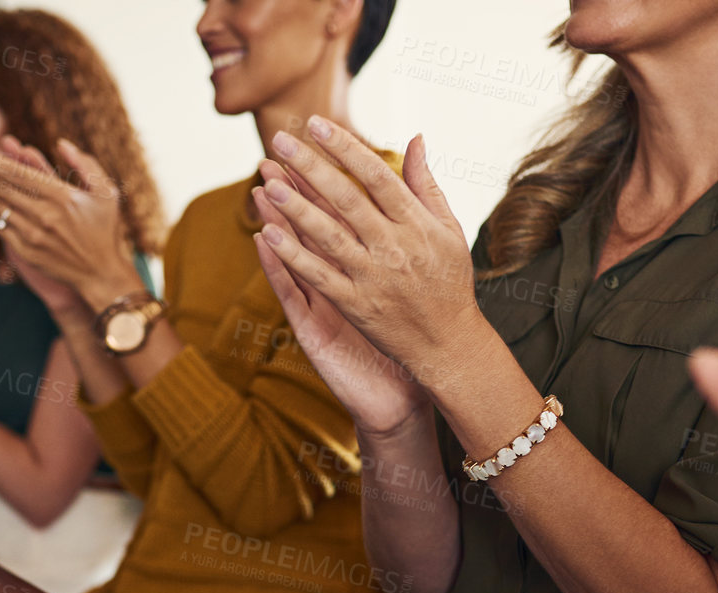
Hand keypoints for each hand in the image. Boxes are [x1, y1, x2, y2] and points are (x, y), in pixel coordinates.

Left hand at [0, 135, 135, 311]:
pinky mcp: (27, 250)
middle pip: (0, 186)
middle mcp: (45, 215)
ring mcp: (34, 234)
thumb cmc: (105, 230)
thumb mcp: (107, 193)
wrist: (101, 274)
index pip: (18, 173)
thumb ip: (86, 165)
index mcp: (62, 196)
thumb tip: (61, 143)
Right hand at [252, 174, 427, 436]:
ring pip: (297, 255)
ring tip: (262, 188)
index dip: (326, 179)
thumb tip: (419, 202)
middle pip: (312, 227)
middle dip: (294, 191)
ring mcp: (320, 303)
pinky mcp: (313, 330)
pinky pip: (294, 294)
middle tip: (273, 156)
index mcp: (357, 265)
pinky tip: (265, 241)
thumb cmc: (403, 338)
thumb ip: (409, 237)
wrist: (399, 396)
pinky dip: (279, 268)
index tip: (313, 142)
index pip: (339, 213)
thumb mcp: (410, 282)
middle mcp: (334, 280)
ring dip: (278, 221)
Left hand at [254, 120, 483, 382]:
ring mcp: (373, 277)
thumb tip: (415, 138)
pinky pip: (319, 278)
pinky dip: (294, 257)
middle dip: (311, 168)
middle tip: (279, 141)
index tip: (316, 124)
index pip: (376, 176)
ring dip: (296, 209)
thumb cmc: (450, 282)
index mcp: (416, 224)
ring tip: (268, 183)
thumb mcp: (448, 229)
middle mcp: (394, 247)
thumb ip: (426, 184)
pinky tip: (267, 235)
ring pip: (329, 237)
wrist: (450, 344)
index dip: (345, 148)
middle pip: (346, 200)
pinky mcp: (357, 305)